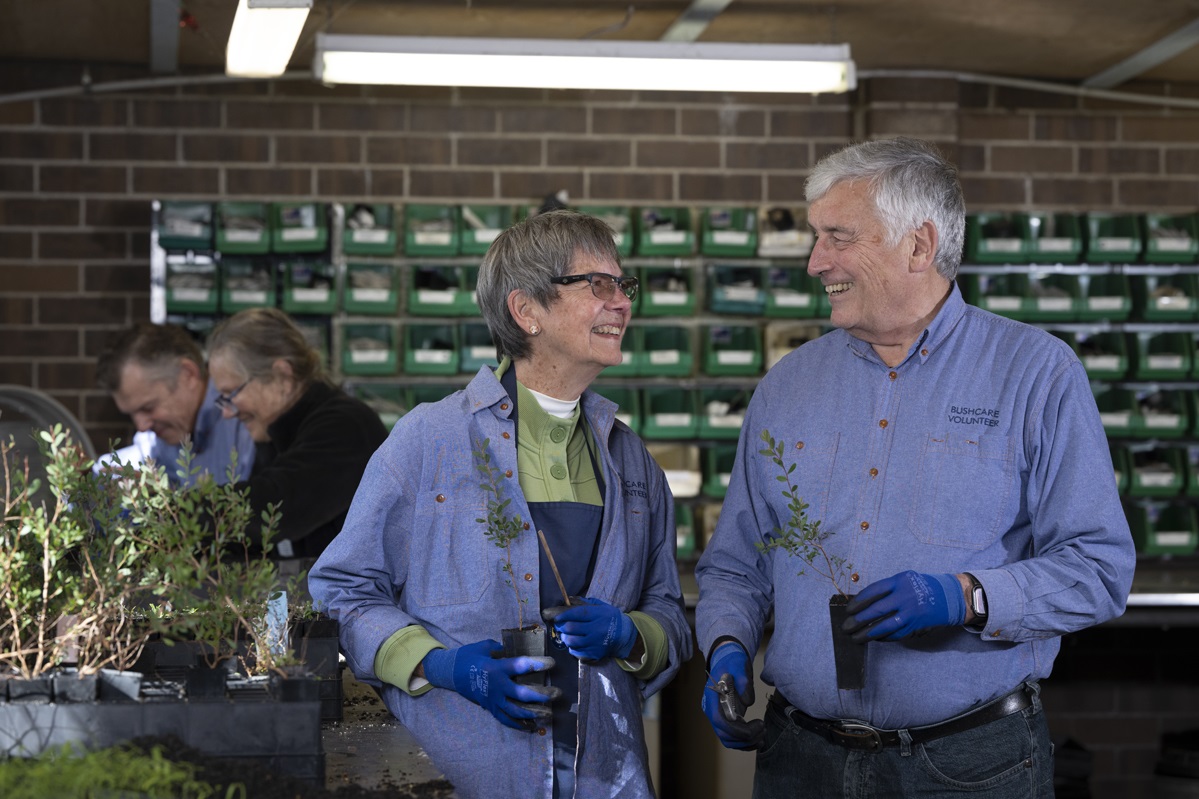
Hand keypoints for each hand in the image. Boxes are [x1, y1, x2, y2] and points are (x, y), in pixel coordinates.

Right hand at [421, 640, 559, 730]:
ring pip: (515, 710)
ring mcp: (493, 699)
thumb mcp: (485, 646)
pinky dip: (518, 724)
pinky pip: (505, 719)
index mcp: (496, 667)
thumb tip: (520, 649)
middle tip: (557, 693)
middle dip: (541, 695)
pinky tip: (532, 726)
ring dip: (533, 713)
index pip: (521, 666)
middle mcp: (496, 686)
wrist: (451, 673)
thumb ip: (503, 649)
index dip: (538, 664)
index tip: (552, 663)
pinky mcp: (490, 707)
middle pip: (522, 694)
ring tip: (549, 712)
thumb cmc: (469, 656)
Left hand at [541, 597, 637, 660]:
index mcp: (598, 615)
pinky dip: (572, 648)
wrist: (625, 635)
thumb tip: (567, 600)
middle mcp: (596, 629)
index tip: (557, 617)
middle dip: (562, 627)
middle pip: (571, 628)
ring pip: (571, 641)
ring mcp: (595, 643)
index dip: (563, 615)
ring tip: (566, 635)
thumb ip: (585, 603)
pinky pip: (576, 652)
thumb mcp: (601, 606)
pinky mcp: (594, 653)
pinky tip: (575, 643)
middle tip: (560, 626)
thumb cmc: (610, 618)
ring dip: (565, 638)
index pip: (576, 613)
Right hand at [701, 641, 763, 749]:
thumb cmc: (731, 661)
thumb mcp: (737, 664)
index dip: (735, 730)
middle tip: (762, 728)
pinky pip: (733, 737)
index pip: (719, 721)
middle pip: (724, 734)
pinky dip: (746, 742)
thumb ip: (742, 680)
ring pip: (729, 740)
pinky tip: (759, 738)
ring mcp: (719, 715)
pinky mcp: (728, 719)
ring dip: (746, 743)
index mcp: (712, 698)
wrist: (728, 659)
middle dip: (745, 738)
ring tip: (763, 734)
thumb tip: (747, 701)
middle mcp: (712, 710)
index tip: (752, 729)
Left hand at [842, 571, 965, 642]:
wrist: (950, 596)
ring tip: (856, 638)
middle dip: (859, 620)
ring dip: (868, 634)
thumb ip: (887, 590)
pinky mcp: (916, 625)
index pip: (873, 591)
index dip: (858, 602)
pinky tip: (874, 638)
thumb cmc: (921, 587)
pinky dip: (883, 637)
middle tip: (846, 627)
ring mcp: (911, 612)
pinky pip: (896, 634)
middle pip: (877, 610)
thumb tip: (862, 604)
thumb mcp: (904, 580)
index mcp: (900, 581)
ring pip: (885, 626)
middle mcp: (905, 596)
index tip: (848, 610)